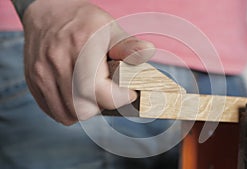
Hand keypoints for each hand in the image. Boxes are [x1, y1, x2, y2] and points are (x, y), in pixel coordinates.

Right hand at [22, 0, 154, 124]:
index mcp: (81, 46)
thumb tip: (148, 52)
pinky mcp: (33, 81)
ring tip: (92, 94)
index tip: (128, 94)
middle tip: (108, 93)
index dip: (118, 99)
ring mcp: (42, 72)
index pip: (100, 91)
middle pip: (84, 108)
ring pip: (67, 114)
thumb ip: (129, 45)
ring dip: (84, 110)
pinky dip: (68, 110)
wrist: (48, 11)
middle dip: (102, 106)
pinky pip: (53, 111)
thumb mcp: (110, 28)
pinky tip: (76, 96)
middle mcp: (57, 60)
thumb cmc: (83, 22)